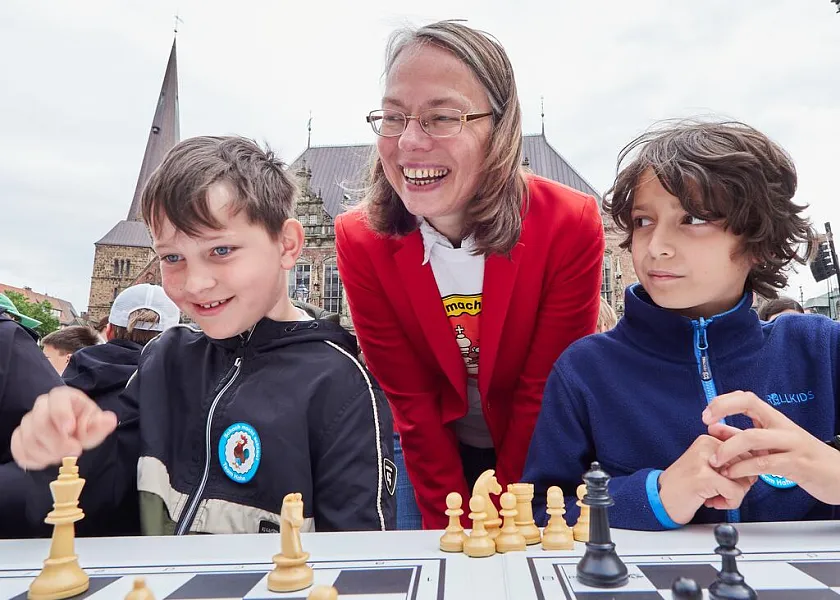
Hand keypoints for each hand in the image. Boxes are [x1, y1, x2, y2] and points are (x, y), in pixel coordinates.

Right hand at [10, 386, 116, 470]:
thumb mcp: (96, 425)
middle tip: (74, 452)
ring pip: (28, 438)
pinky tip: (47, 460)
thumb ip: (101, 424)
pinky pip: (18, 450)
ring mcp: (28, 421)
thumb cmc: (85, 425)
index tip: (70, 430)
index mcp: (63, 397)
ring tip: (62, 457)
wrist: (73, 435)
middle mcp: (42, 406)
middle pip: (40, 423)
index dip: (62, 414)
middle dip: (57, 442)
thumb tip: (109, 420)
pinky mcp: (19, 437)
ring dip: (47, 453)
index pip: (57, 399)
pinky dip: (33, 459)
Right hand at [658, 434, 754, 524]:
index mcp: (709, 440)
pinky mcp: (704, 477)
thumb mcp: (708, 467)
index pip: (747, 451)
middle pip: (748, 465)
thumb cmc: (686, 486)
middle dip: (740, 484)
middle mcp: (707, 445)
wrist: (660, 499)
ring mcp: (704, 461)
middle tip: (719, 490)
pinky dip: (729, 503)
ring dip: (734, 495)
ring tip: (715, 496)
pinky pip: (736, 493)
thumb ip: (730, 462)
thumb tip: (757, 467)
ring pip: (744, 479)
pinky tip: (713, 502)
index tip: (727, 479)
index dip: (743, 471)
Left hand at [703, 390, 839, 504]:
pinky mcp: (797, 465)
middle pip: (750, 405)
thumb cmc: (803, 459)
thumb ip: (742, 436)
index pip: (748, 398)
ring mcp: (791, 444)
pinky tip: (732, 473)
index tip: (707, 413)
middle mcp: (783, 427)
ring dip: (729, 448)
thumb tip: (715, 427)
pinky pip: (764, 463)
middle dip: (723, 409)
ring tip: (715, 460)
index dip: (724, 401)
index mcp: (776, 420)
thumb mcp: (772, 445)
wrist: (839, 476)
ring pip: (753, 436)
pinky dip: (743, 468)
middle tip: (706, 423)